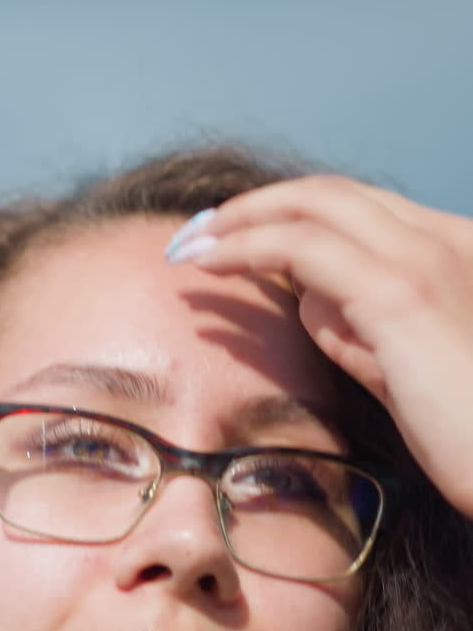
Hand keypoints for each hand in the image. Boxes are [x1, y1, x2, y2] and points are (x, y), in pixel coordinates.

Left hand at [167, 176, 472, 516]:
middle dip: (253, 205)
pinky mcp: (401, 295)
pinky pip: (301, 247)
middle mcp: (442, 239)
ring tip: (186, 246)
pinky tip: (206, 264)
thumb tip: (309, 302)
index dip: (286, 216)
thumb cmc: (469, 438)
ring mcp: (424, 259)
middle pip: (328, 192)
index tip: (231, 241)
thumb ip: (361, 331)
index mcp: (451, 251)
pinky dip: (244, 245)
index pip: (356, 210)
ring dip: (237, 220)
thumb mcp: (405, 372)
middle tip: (196, 234)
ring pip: (310, 205)